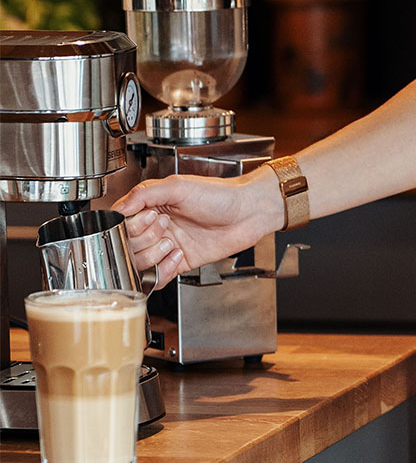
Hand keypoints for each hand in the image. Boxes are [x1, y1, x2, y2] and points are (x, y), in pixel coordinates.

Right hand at [114, 169, 280, 287]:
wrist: (249, 212)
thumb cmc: (220, 195)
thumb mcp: (177, 186)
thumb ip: (144, 194)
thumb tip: (119, 207)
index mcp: (151, 206)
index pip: (121, 223)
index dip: (130, 225)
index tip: (149, 218)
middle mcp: (157, 227)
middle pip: (128, 245)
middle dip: (144, 238)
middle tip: (165, 226)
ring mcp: (168, 245)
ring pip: (140, 262)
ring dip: (153, 255)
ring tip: (173, 242)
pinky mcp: (182, 262)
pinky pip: (159, 276)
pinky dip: (163, 271)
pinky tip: (179, 256)